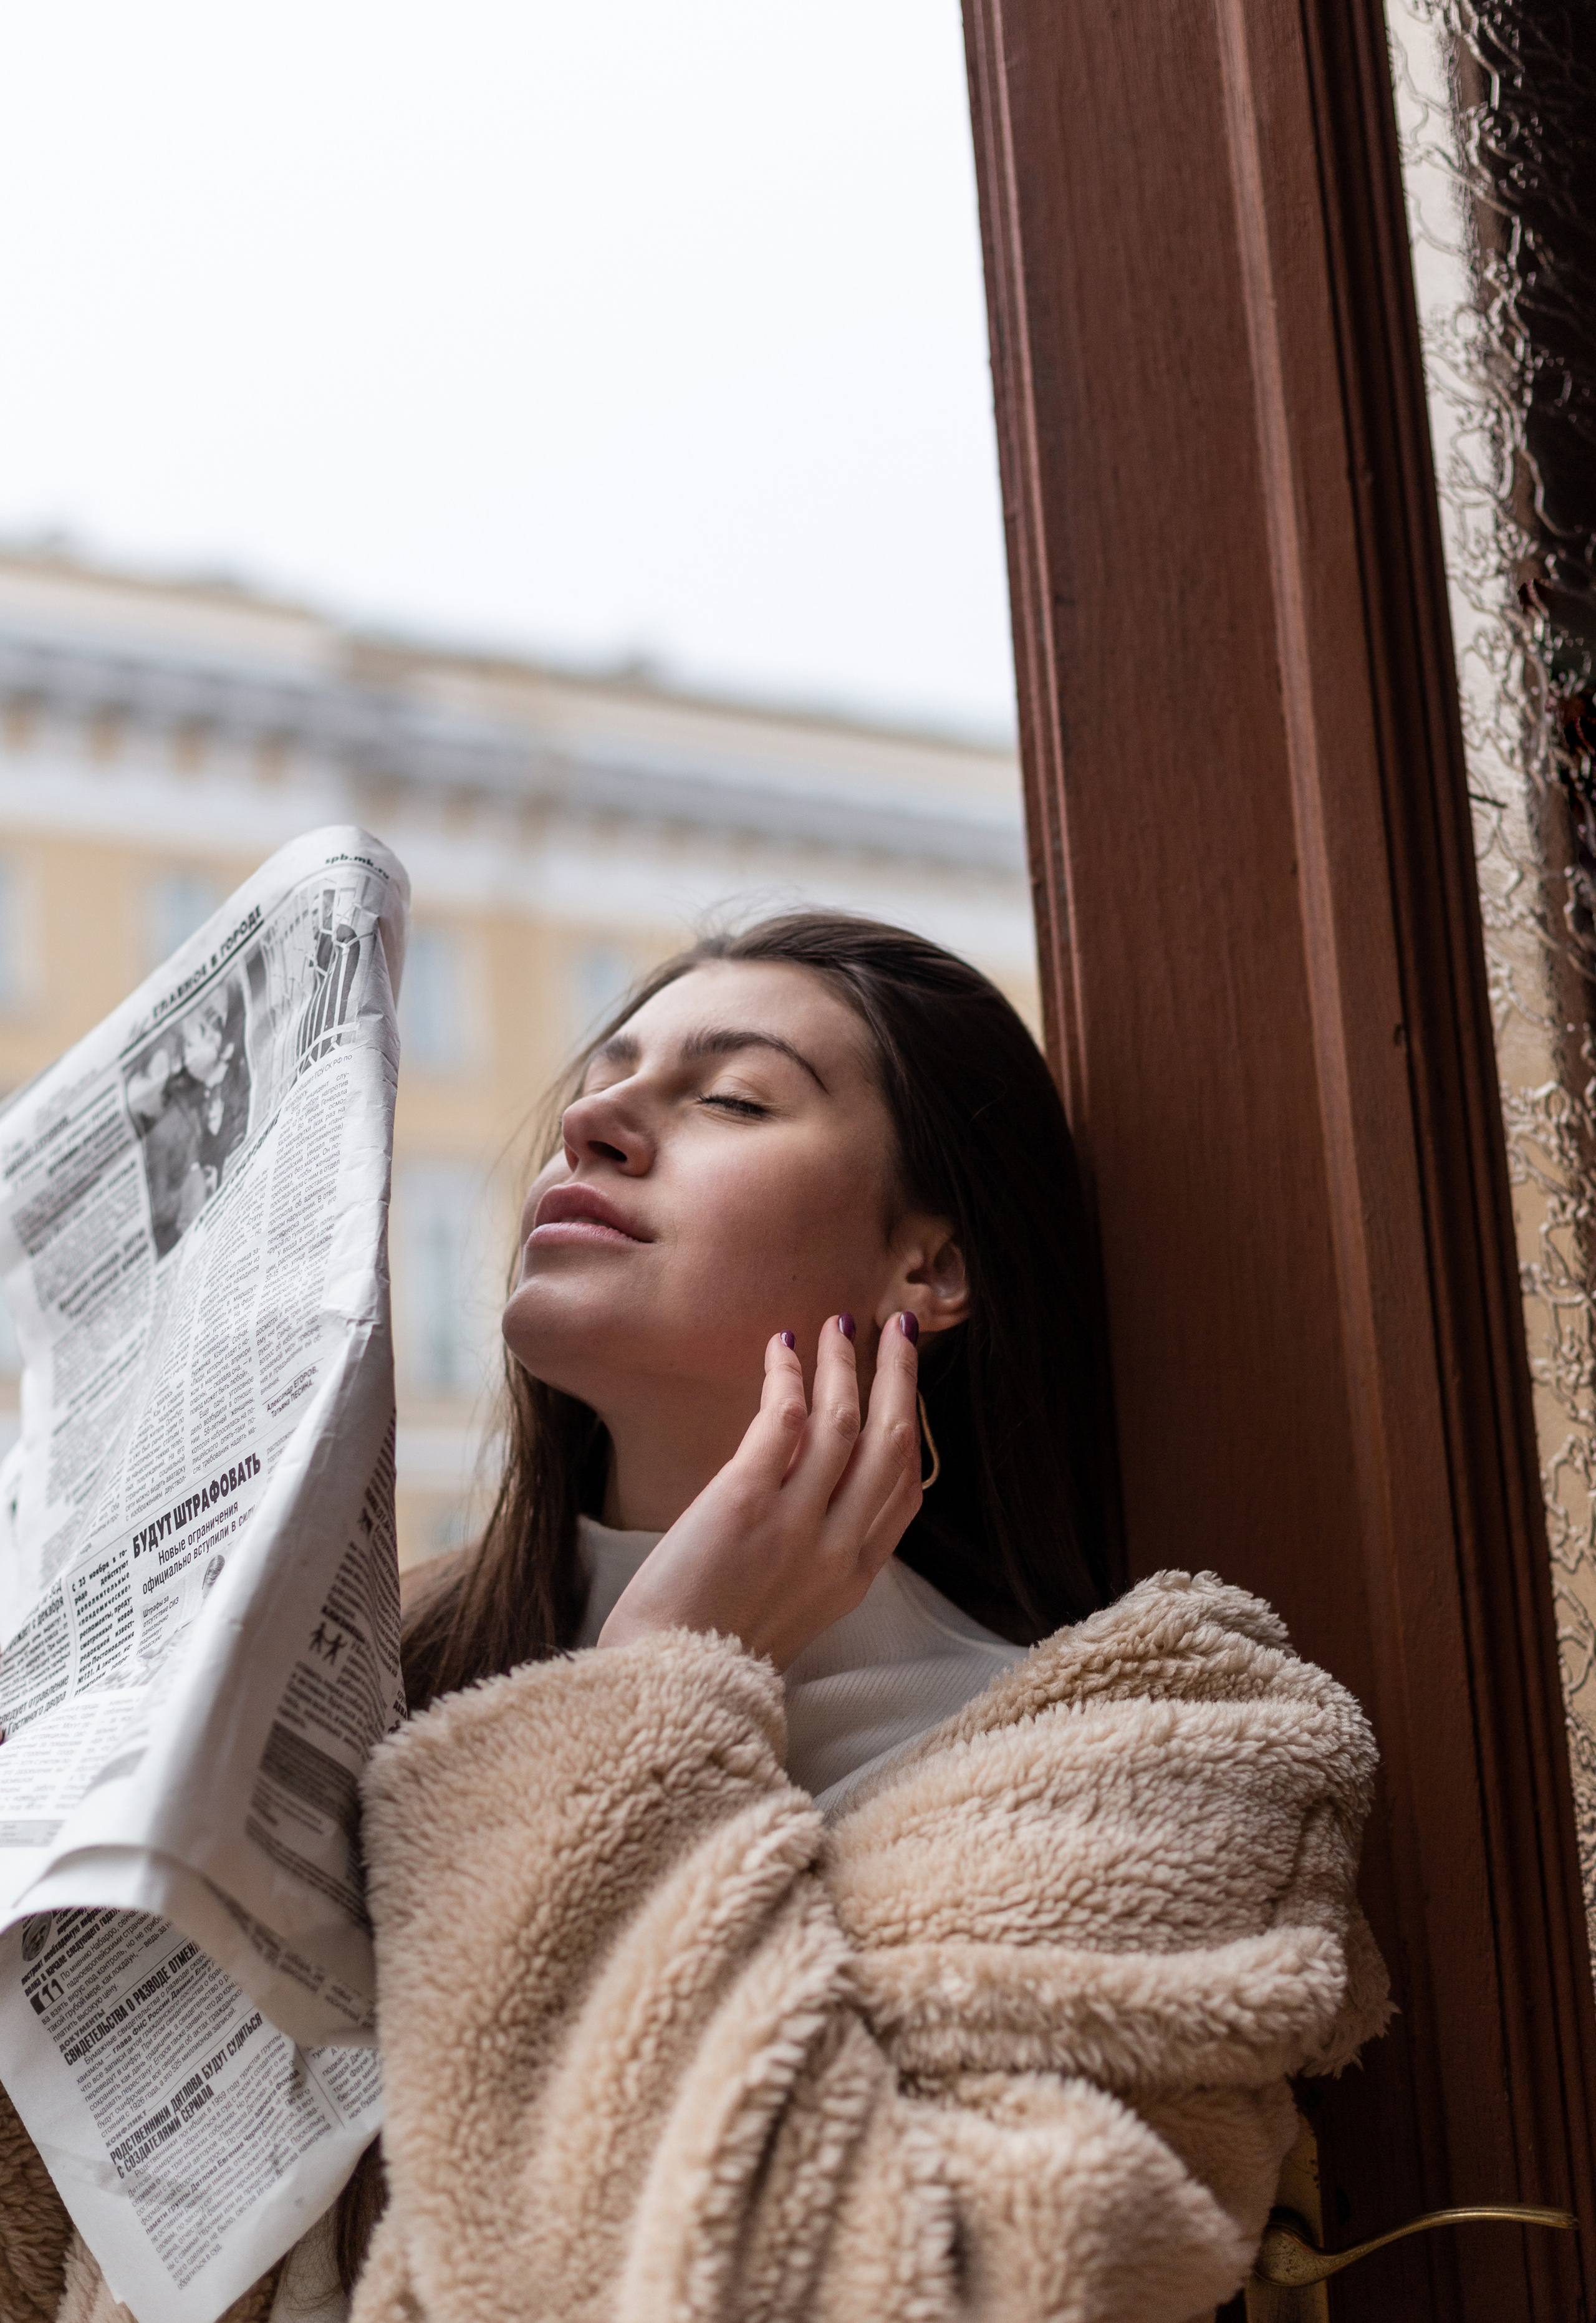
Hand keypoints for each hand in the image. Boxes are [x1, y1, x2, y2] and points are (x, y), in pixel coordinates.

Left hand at [596, 1314, 922, 1669]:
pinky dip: (788, 1377)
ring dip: (845, 1365)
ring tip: (838, 1326)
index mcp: (854, 1575)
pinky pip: (785, 1421)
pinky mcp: (747, 1502)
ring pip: (845, 1422)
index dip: (912, 1427)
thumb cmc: (714, 1647)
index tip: (906, 1390)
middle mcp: (839, 1546)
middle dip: (899, 1378)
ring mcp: (797, 1523)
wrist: (668, 1680)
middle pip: (891, 1442)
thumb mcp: (794, 1608)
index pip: (905, 1487)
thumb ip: (819, 1554)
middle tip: (898, 1331)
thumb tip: (818, 1489)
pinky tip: (782, 1348)